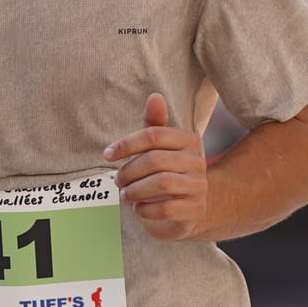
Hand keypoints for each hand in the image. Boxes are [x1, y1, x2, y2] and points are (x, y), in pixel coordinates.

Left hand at [104, 92, 208, 240]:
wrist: (185, 208)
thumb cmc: (165, 172)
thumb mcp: (157, 148)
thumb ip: (153, 124)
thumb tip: (155, 96)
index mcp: (188, 140)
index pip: (154, 134)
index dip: (126, 144)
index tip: (107, 155)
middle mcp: (198, 161)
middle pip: (155, 159)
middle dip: (129, 171)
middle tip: (117, 180)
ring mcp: (200, 186)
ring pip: (162, 183)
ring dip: (135, 191)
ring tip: (125, 195)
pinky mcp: (197, 209)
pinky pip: (166, 208)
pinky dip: (145, 209)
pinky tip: (139, 208)